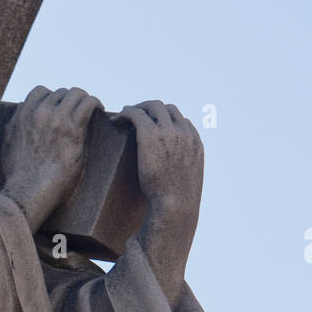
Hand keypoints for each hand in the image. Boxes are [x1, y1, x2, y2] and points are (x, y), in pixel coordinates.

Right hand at [1, 86, 102, 230]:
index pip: (40, 91)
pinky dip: (96, 103)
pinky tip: (100, 110)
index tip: (61, 107)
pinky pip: (88, 104)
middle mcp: (40, 112)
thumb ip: (13, 126)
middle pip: (61, 93)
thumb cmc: (19, 175)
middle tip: (79, 113)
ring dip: (85, 100)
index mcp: (23, 115)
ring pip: (76, 94)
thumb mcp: (8, 146)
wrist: (29, 190)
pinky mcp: (72, 129)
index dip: (53, 98)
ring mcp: (57, 119)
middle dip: (71, 101)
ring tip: (92, 109)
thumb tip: (19, 112)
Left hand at [117, 101, 203, 215]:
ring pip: (152, 106)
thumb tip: (174, 179)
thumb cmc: (179, 202)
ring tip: (123, 115)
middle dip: (150, 109)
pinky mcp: (150, 135)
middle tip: (136, 116)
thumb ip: (183, 171)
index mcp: (195, 142)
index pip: (182, 120)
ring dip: (138, 108)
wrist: (175, 205)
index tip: (153, 125)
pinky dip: (126, 113)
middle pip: (167, 108)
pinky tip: (116, 119)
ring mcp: (168, 132)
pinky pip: (136, 115)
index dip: (165, 120)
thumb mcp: (188, 182)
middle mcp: (183, 132)